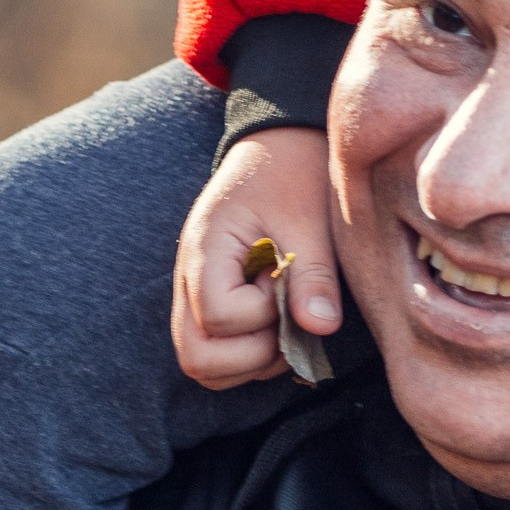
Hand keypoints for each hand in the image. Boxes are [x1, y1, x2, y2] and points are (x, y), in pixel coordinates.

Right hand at [171, 125, 340, 388]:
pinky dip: (249, 355)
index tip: (288, 279)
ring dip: (252, 360)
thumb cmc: (294, 173)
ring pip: (204, 365)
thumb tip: (321, 328)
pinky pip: (216, 352)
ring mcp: (195, 293)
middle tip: (289, 316)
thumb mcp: (310, 217)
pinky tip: (279, 318)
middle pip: (197, 357)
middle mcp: (188, 277)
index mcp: (206, 248)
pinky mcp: (210, 301)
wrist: (281, 144)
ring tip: (287, 316)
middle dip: (252, 355)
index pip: (217, 316)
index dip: (262, 313)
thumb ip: (313, 273)